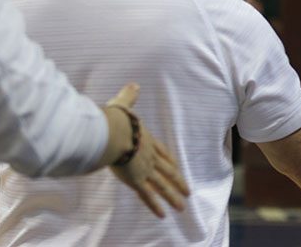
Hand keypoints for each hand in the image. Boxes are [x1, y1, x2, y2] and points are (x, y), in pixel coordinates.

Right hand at [104, 84, 190, 217]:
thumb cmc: (115, 119)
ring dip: (172, 197)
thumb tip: (134, 85)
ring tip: (182, 208)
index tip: (178, 168)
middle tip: (188, 192)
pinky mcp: (135, 180)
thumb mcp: (124, 105)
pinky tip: (163, 215)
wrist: (112, 131)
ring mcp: (144, 169)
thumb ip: (129, 96)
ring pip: (162, 186)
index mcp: (147, 139)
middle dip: (178, 182)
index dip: (171, 162)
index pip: (163, 153)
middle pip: (168, 171)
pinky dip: (155, 206)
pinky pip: (147, 196)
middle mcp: (149, 156)